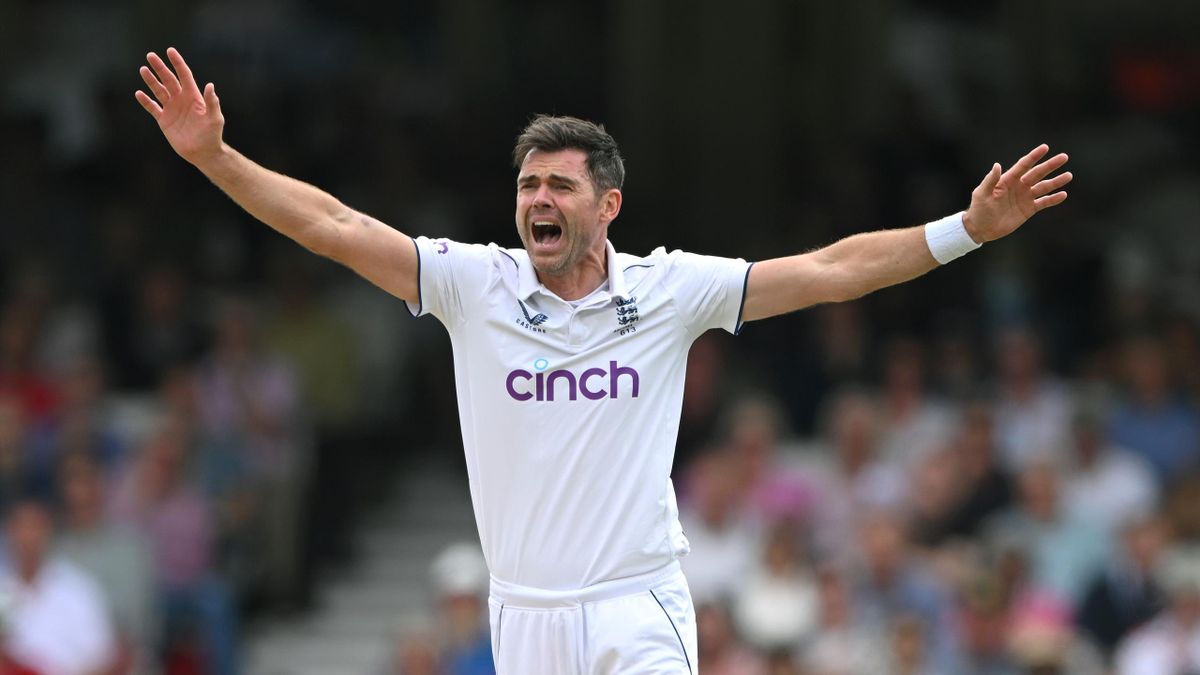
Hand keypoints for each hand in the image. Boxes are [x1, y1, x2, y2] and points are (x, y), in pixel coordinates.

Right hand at [135, 48, 224, 165]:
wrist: (203, 153)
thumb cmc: (212, 135)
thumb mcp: (215, 118)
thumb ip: (212, 102)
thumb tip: (210, 85)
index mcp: (193, 96)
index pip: (184, 75)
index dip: (177, 63)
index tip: (170, 51)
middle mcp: (181, 100)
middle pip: (168, 79)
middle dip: (160, 68)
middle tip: (150, 55)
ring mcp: (172, 109)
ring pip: (158, 91)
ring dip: (151, 80)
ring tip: (143, 69)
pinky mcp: (164, 120)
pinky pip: (152, 108)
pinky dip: (145, 101)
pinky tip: (139, 93)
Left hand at [962, 144, 1072, 242]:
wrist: (981, 228)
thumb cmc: (978, 209)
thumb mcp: (981, 194)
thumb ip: (990, 180)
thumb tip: (997, 165)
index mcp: (1008, 180)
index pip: (1023, 165)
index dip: (1034, 156)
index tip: (1045, 147)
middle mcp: (1019, 186)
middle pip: (1037, 173)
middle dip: (1050, 165)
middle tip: (1064, 157)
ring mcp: (1025, 197)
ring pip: (1044, 187)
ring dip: (1056, 182)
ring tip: (1068, 175)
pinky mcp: (1028, 209)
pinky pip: (1043, 202)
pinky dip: (1053, 199)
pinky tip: (1063, 194)